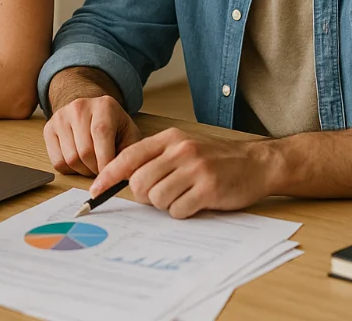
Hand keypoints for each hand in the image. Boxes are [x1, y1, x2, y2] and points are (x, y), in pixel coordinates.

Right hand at [43, 95, 142, 175]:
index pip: (101, 135)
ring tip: (92, 164)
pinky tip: (79, 161)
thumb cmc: (112, 125)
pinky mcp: (49, 129)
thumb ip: (130, 152)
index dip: (106, 160)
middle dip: (96, 169)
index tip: (110, 174)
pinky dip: (70, 169)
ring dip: (83, 170)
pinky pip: (57, 162)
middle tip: (102, 169)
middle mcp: (79, 107)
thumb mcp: (128, 133)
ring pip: (70, 159)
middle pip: (85, 151)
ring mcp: (61, 117)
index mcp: (104, 106)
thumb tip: (125, 176)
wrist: (91, 110)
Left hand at [89, 128, 281, 217]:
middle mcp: (180, 150)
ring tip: (182, 196)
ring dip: (165, 205)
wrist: (256, 163)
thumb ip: (155, 159)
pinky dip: (182, 212)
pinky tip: (195, 203)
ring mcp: (195, 168)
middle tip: (161, 195)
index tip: (95, 192)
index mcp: (169, 139)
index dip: (108, 176)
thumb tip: (122, 181)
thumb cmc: (215, 159)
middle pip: (139, 182)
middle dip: (144, 196)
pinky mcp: (209, 188)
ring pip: (156, 198)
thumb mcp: (182, 149)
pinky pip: (178, 210)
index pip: (128, 157)